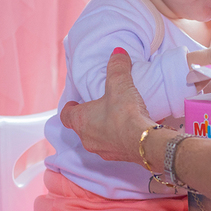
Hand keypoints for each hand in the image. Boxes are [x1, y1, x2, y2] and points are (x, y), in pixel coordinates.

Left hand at [60, 49, 153, 163]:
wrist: (145, 142)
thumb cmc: (125, 114)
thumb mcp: (119, 84)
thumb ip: (117, 67)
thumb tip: (118, 52)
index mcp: (81, 120)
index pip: (66, 116)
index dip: (70, 108)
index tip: (76, 102)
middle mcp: (87, 138)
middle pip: (82, 128)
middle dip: (89, 118)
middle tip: (100, 107)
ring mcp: (103, 150)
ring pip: (98, 139)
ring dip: (104, 130)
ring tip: (117, 118)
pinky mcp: (119, 158)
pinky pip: (114, 147)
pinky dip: (118, 139)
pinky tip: (131, 131)